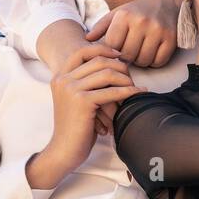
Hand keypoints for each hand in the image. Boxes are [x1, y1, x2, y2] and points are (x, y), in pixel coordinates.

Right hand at [30, 44, 146, 188]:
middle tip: (131, 76)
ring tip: (134, 87)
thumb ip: (89, 81)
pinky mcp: (81, 101)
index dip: (103, 48)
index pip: (82, 51)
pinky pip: (112, 91)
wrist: (64, 150)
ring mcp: (70, 89)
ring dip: (125, 79)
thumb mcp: (78, 98)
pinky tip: (139, 93)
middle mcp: (63, 79)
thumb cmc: (76, 126)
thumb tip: (118, 63)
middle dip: (119, 66)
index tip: (120, 55)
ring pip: (107, 74)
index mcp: (59, 76)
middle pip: (99, 61)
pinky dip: (129, 92)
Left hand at [87, 0, 181, 68]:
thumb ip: (101, 26)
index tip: (117, 48)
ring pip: (142, 60)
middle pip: (127, 55)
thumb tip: (86, 39)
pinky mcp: (171, 38)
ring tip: (141, 51)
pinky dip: (154, 61)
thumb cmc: (139, 10)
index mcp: (124, 15)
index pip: (111, 45)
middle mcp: (141, 22)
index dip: (112, 50)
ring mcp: (158, 30)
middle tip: (130, 51)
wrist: (169, 2)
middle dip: (127, 56)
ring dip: (140, 60)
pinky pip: (158, 61)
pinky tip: (153, 52)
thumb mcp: (118, 13)